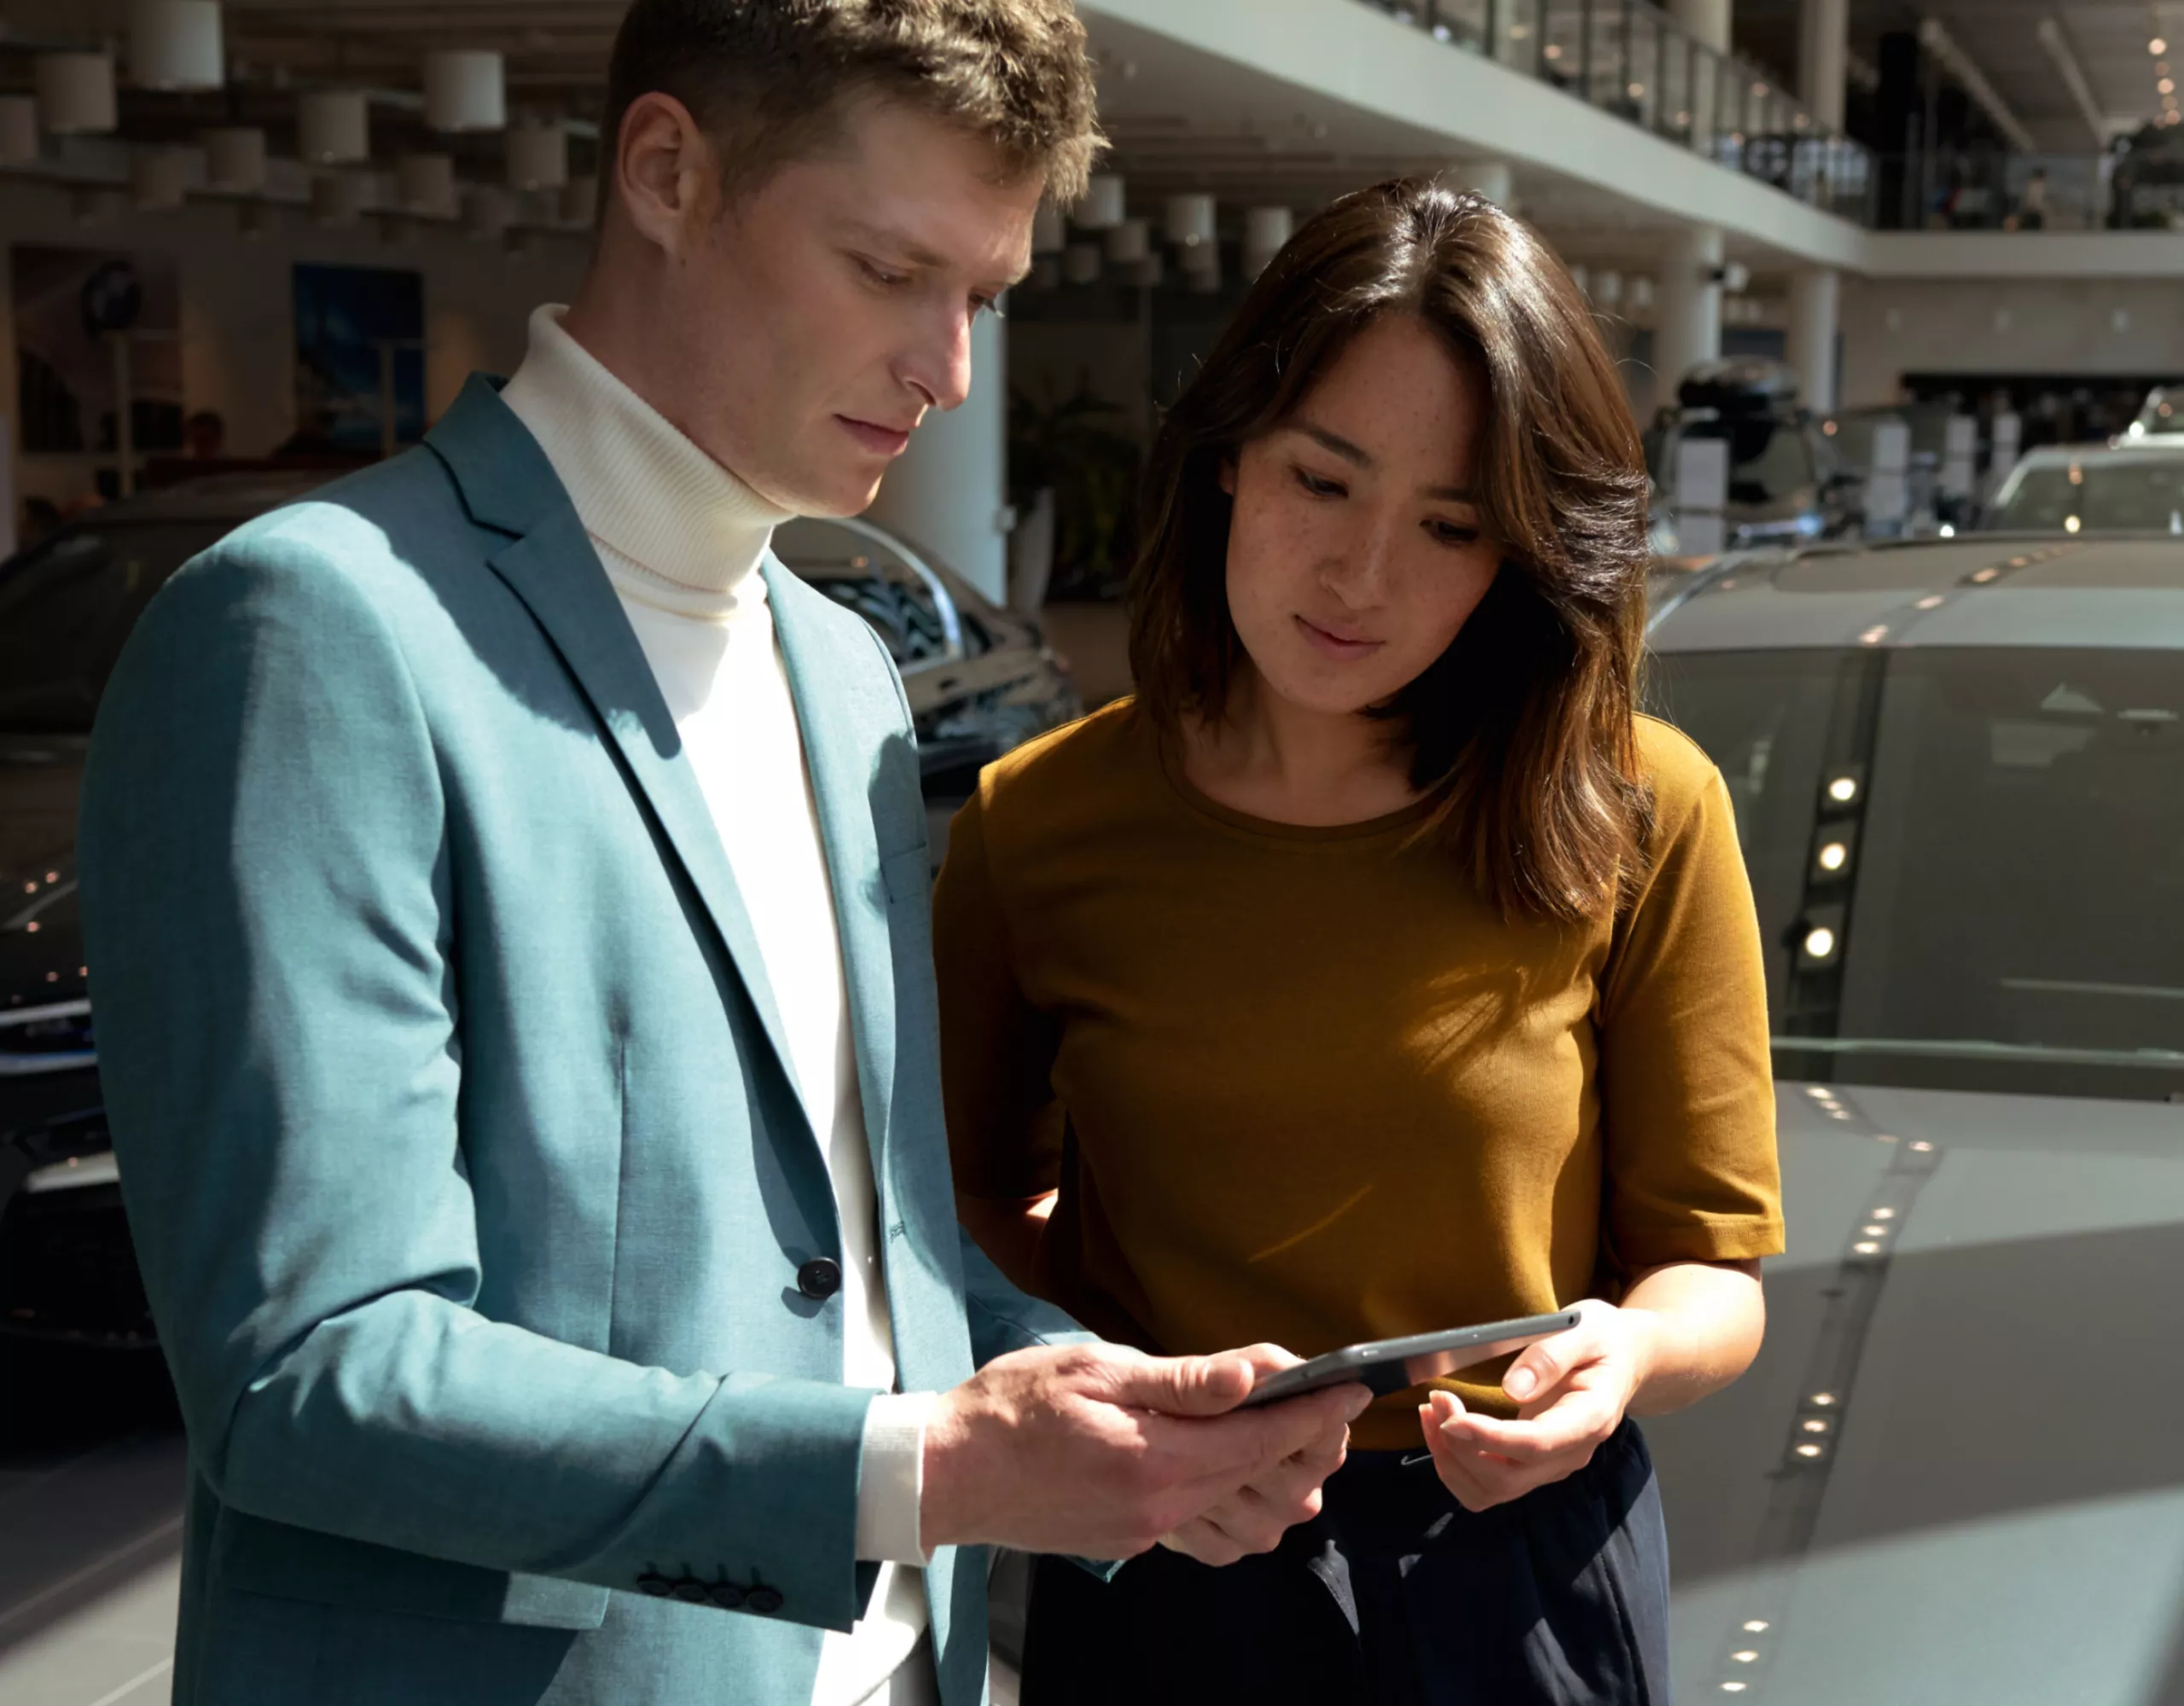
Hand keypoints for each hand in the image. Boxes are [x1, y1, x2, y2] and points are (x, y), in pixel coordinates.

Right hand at [921, 1340, 1370, 1560]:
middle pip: (1266, 1480)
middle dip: (1311, 1443)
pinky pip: (1209, 1535)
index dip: (1317, 1412)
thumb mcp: (1095, 1368)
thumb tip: (1252, 1375)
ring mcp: (1148, 1531)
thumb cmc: (1013, 1406)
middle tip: (1327, 1405)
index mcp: (1155, 1456)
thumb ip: (1181, 1380)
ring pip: (1249, 1521)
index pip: (1263, 1437)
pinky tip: (1236, 1477)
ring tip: (1292, 1437)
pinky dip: (1240, 1510)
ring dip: (1281, 1482)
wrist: (950, 1472)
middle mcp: (1161, 1505)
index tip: (1353, 1388)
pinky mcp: (1133, 1543)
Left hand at [1417, 1300, 1654, 1512]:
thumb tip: (1513, 1389)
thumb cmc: (1604, 1340)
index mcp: (1590, 1419)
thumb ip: (1551, 1356)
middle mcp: (1571, 1453)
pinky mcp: (1533, 1466)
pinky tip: (1442, 1431)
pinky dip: (1456, 1466)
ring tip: (1431, 1414)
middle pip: (1507, 1477)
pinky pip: (1488, 1486)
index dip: (1489, 1438)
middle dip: (1460, 1446)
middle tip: (1436, 1400)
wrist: (1625, 1360)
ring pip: (1492, 1490)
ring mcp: (1552, 1465)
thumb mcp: (1584, 1329)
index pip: (1536, 1445)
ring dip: (1451, 1461)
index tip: (1451, 1419)